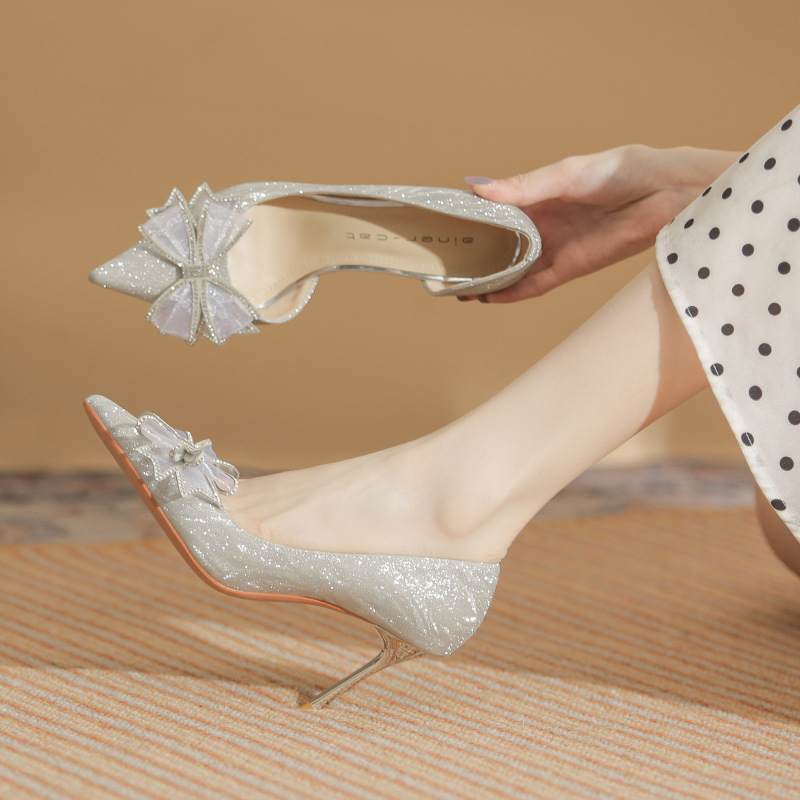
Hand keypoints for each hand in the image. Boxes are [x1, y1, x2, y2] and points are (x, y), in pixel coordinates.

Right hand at [466, 145, 737, 301]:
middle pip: (498, 244)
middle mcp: (541, 224)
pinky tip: (489, 299)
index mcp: (535, 196)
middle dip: (473, 256)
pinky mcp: (570, 268)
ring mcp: (554, 248)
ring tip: (459, 289)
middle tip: (443, 266)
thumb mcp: (565, 174)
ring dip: (488, 280)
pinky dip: (512, 293)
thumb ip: (523, 186)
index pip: (492, 211)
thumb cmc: (620, 172)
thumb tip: (477, 187)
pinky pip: (534, 285)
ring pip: (512, 269)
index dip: (467, 221)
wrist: (665, 195)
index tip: (438, 229)